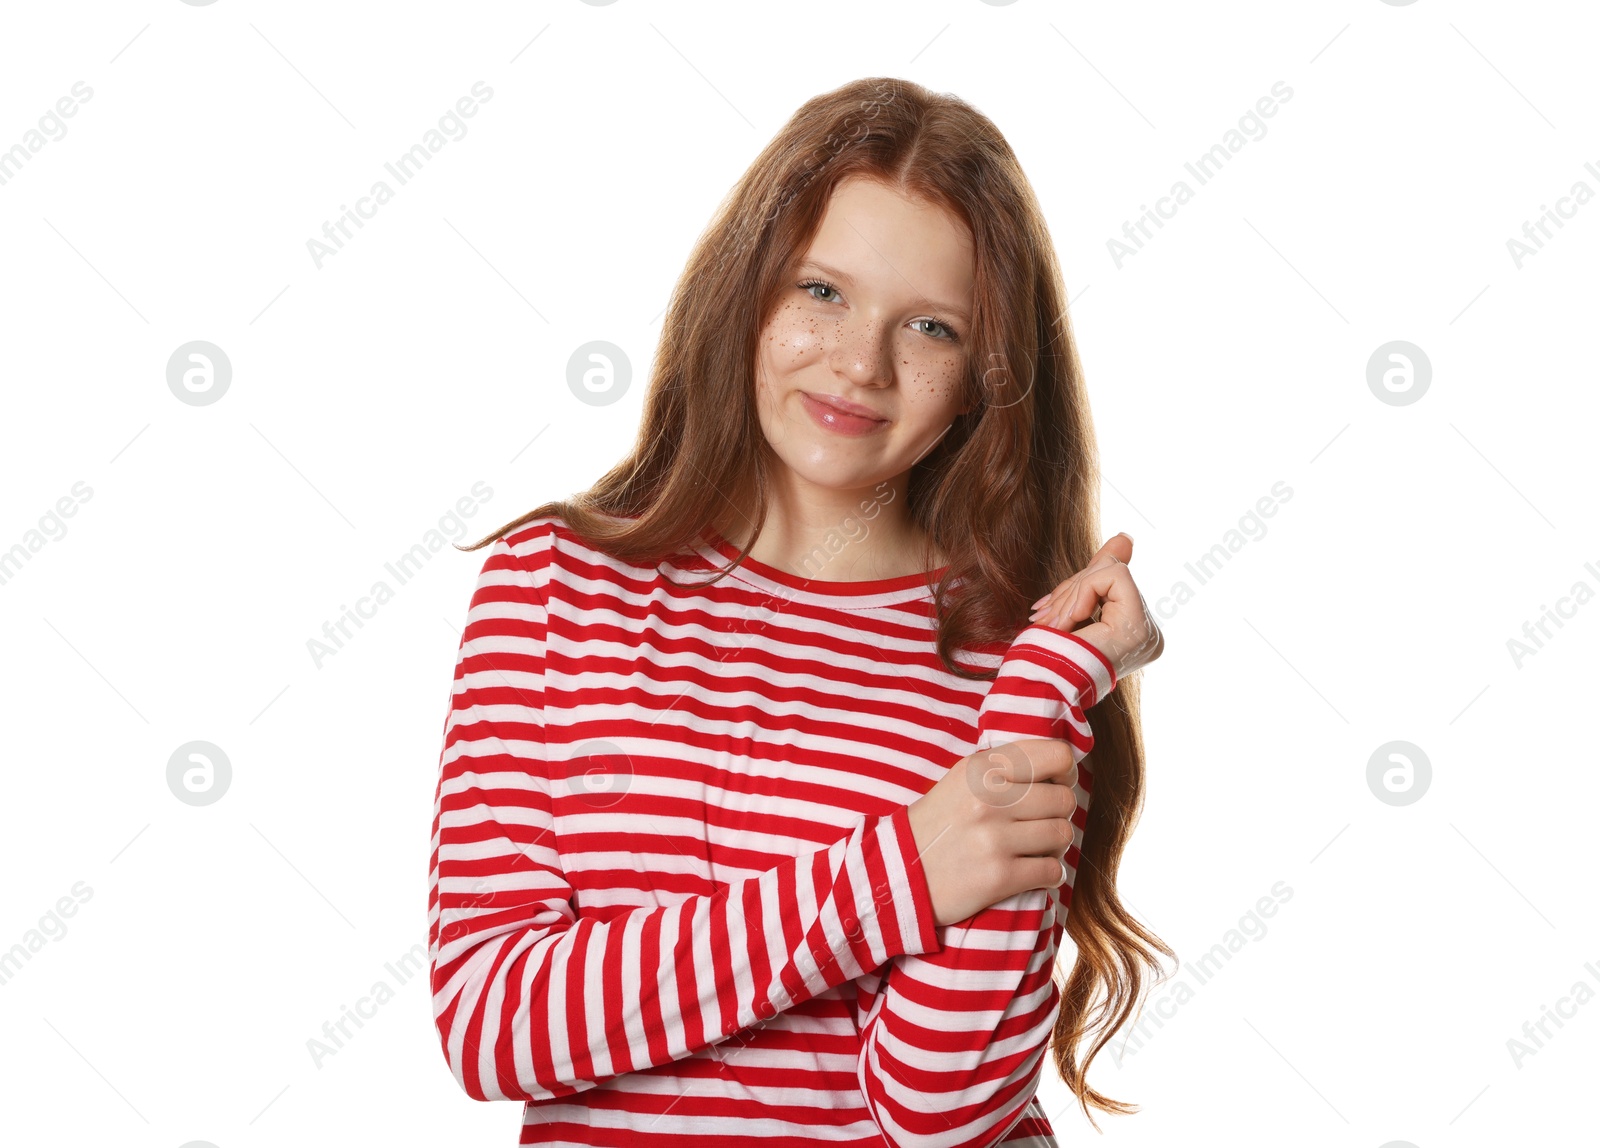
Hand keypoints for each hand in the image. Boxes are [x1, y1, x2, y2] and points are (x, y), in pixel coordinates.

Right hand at [906, 738, 1080, 928]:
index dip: (1066, 773)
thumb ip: (1004, 767)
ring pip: (1062, 834)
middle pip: (1064, 799)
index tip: (1056, 785)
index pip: (1057, 756)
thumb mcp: (961, 779)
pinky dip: (1050, 874)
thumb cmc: (937, 824)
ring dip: (1055, 846)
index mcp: (981, 767)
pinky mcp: (998, 876)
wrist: (897, 871)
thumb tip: (1061, 765)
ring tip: (1035, 849)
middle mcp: (989, 799)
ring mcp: (994, 838)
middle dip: (1059, 814)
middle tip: (1041, 824)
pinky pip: (1053, 871)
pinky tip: (1032, 872)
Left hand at [1027, 532, 1163, 682]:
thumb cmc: (1050, 659)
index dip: (1078, 585)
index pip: (1114, 583)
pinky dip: (1082, 593)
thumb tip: (1126, 536)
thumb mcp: (1072, 608)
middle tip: (1041, 614)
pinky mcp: (1137, 628)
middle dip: (1071, 588)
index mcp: (1136, 636)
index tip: (1047, 610)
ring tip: (1049, 622)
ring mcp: (1147, 635)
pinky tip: (1067, 622)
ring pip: (1111, 572)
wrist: (1042, 691)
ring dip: (1071, 594)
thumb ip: (1097, 574)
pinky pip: (1113, 577)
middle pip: (1112, 577)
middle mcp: (1150, 637)